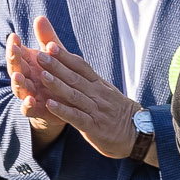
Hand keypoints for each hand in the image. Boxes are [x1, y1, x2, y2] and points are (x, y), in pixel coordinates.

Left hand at [10, 17, 142, 158]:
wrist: (139, 133)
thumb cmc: (118, 112)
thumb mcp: (106, 92)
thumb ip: (90, 80)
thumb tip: (74, 64)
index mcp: (99, 85)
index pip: (81, 67)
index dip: (65, 56)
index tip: (50, 46)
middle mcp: (98, 95)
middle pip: (75, 78)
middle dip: (57, 66)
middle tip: (40, 55)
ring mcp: (96, 110)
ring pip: (75, 95)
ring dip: (58, 85)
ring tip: (42, 76)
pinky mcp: (94, 127)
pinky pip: (77, 117)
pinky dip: (63, 110)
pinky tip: (50, 104)